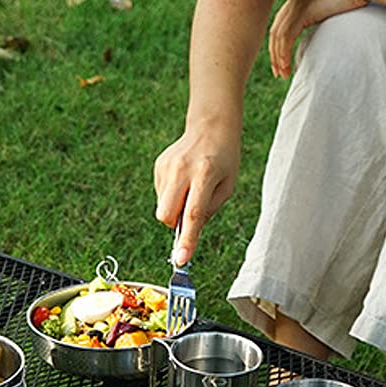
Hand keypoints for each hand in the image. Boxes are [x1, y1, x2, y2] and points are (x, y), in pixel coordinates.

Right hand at [153, 120, 240, 265]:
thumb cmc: (224, 161)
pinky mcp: (158, 166)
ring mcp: (166, 167)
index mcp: (205, 174)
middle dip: (175, 224)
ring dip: (175, 207)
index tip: (181, 259)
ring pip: (162, 207)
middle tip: (190, 214)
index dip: (186, 239)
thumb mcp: (227, 187)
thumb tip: (187, 234)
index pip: (193, 214)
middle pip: (166, 214)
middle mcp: (182, 170)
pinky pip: (161, 195)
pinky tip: (184, 180)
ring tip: (192, 187)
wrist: (210, 127)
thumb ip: (207, 211)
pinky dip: (172, 195)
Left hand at [268, 0, 376, 77]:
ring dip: (278, 57)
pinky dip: (284, 52)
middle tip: (278, 73)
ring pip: (278, 35)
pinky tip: (286, 65)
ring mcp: (297, 3)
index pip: (281, 25)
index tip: (281, 62)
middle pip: (275, 31)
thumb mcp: (333, 6)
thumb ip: (323, 16)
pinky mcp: (303, 10)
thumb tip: (323, 29)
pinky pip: (287, 35)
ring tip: (282, 74)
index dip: (278, 45)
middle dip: (275, 54)